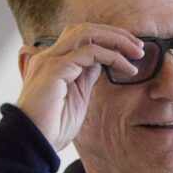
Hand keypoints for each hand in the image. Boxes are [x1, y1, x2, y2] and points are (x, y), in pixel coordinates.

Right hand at [15, 23, 143, 150]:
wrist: (33, 144)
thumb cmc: (52, 127)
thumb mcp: (77, 97)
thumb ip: (86, 76)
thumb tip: (102, 62)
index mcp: (52, 62)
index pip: (82, 37)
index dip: (108, 39)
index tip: (131, 52)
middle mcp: (49, 56)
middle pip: (85, 29)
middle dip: (116, 34)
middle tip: (139, 47)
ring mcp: (50, 60)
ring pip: (88, 33)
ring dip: (116, 40)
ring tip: (136, 53)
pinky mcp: (55, 69)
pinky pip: (90, 52)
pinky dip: (113, 57)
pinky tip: (127, 69)